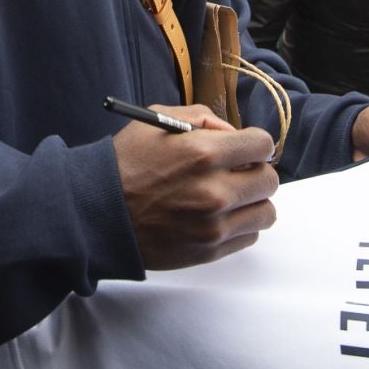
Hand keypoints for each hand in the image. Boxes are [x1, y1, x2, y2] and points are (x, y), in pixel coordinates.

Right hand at [114, 104, 279, 269]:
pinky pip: (249, 236)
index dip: (254, 143)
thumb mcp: (158, 121)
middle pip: (270, 180)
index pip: (263, 144)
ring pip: (266, 212)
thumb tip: (232, 133)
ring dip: (251, 202)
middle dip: (255, 171)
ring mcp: (213, 225)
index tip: (245, 149)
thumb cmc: (127, 163)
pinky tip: (216, 216)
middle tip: (236, 172)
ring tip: (229, 197)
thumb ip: (202, 118)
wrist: (99, 213)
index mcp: (203, 152)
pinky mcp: (209, 250)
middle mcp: (214, 190)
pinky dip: (239, 225)